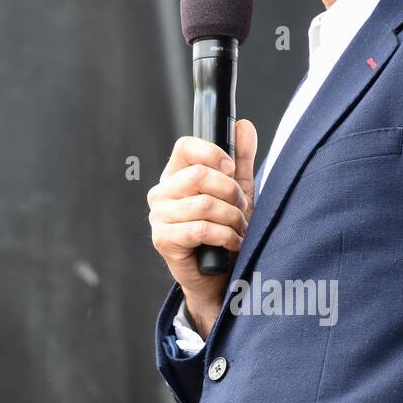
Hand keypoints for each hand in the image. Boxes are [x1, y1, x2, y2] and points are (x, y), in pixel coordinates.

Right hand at [148, 120, 257, 338]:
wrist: (219, 277)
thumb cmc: (225, 231)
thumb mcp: (238, 192)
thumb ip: (241, 160)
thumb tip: (244, 125)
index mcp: (176, 175)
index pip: (185, 146)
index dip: (213, 153)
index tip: (232, 169)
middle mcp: (162, 192)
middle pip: (199, 174)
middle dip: (231, 193)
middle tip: (241, 208)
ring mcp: (159, 216)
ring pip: (204, 204)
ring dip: (232, 218)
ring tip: (239, 229)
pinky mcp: (163, 239)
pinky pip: (200, 229)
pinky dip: (224, 235)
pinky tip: (232, 241)